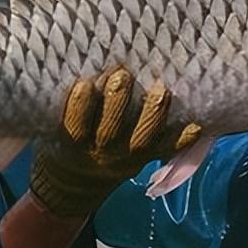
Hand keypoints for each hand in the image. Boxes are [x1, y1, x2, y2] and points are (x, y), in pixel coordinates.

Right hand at [29, 67, 180, 218]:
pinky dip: (183, 139)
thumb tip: (70, 60)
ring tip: (160, 89)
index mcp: (73, 146)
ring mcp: (128, 158)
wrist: (73, 187)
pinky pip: (168, 151)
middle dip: (117, 102)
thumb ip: (63, 106)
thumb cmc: (61, 143)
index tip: (84, 83)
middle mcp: (102, 154)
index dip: (80, 106)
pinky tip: (195, 123)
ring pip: (143, 140)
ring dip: (153, 115)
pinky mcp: (147, 159)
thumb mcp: (51, 128)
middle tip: (122, 75)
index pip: (76, 127)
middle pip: (111, 132)